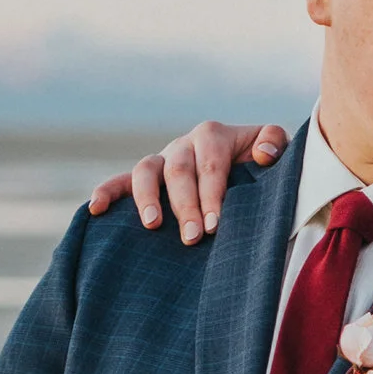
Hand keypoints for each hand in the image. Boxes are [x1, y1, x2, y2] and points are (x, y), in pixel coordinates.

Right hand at [86, 119, 289, 243]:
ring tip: (152, 225)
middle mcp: (184, 144)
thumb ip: (275, 144)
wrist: (248, 169)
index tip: (215, 224)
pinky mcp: (145, 178)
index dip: (212, 193)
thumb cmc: (263, 168)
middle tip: (193, 237)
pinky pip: (121, 181)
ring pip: (146, 170)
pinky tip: (95, 209)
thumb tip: (263, 154)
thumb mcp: (277, 153)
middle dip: (185, 205)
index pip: (210, 164)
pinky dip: (107, 192)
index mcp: (214, 136)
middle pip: (178, 170)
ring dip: (147, 197)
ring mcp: (162, 159)